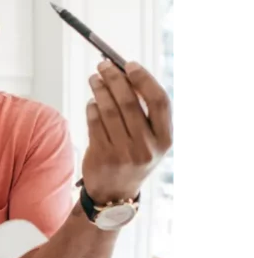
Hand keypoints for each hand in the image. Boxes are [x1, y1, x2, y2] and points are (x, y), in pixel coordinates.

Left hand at [82, 61, 172, 203]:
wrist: (115, 193)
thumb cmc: (133, 157)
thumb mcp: (149, 141)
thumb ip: (144, 113)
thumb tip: (126, 74)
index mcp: (165, 139)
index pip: (159, 101)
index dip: (144, 79)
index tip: (130, 64)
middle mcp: (147, 146)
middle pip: (129, 102)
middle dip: (115, 79)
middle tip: (104, 65)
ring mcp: (124, 153)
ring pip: (108, 110)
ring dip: (99, 89)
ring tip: (94, 78)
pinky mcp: (102, 156)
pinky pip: (94, 123)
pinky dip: (92, 107)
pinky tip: (92, 101)